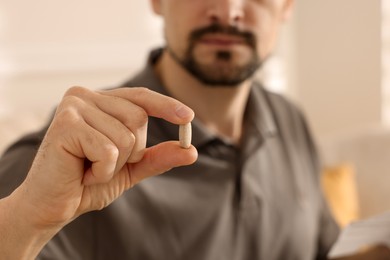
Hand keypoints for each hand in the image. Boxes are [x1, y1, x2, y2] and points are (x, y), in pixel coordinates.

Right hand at [15, 86, 196, 227]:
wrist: (53, 206)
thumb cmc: (88, 182)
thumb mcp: (131, 168)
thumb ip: (157, 157)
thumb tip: (191, 151)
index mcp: (100, 101)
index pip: (140, 97)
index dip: (166, 105)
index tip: (188, 117)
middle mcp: (85, 96)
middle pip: (138, 117)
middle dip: (131, 151)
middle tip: (104, 163)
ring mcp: (73, 107)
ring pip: (126, 135)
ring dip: (115, 163)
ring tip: (90, 168)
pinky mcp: (65, 124)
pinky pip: (108, 149)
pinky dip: (102, 170)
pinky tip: (82, 173)